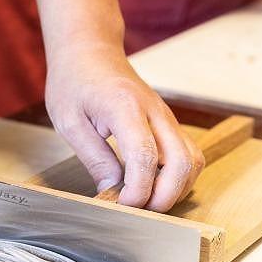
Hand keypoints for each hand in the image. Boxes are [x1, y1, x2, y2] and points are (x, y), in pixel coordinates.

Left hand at [45, 44, 203, 212]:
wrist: (90, 50)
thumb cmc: (75, 81)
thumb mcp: (69, 121)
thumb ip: (94, 157)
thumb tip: (111, 192)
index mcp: (125, 106)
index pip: (145, 156)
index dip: (138, 190)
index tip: (122, 206)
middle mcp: (154, 110)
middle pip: (182, 161)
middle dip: (166, 196)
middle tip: (139, 211)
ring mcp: (166, 116)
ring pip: (192, 159)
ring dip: (177, 188)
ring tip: (148, 201)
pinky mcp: (168, 122)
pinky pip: (188, 154)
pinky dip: (179, 176)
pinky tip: (156, 185)